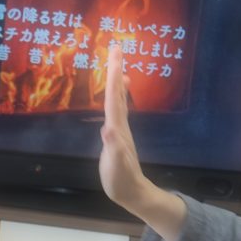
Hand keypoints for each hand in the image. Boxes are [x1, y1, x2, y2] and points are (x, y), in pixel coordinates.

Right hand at [99, 45, 148, 210]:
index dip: (113, 74)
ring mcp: (119, 129)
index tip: (115, 54)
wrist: (132, 191)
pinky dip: (114, 99)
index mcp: (117, 127)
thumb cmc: (121, 180)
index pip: (114, 96)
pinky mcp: (116, 136)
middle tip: (116, 48)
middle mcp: (120, 124)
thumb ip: (113, 147)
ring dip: (117, 81)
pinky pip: (115, 111)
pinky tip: (113, 97)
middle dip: (116, 70)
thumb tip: (108, 129)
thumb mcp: (115, 165)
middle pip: (117, 92)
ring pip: (118, 100)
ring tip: (118, 66)